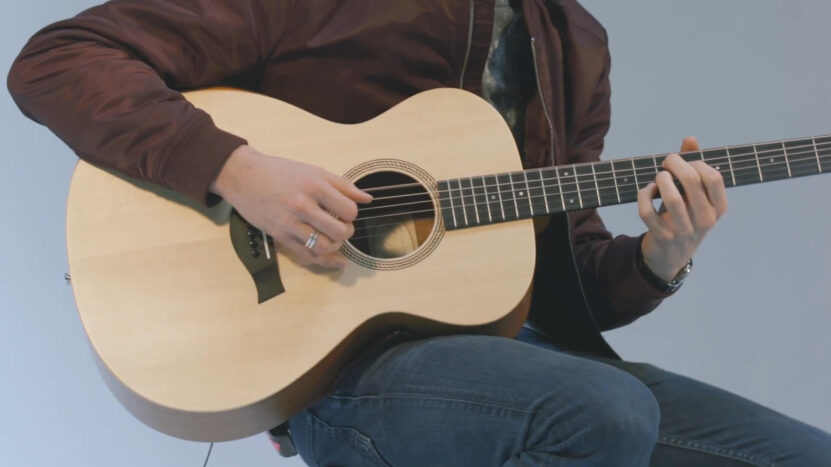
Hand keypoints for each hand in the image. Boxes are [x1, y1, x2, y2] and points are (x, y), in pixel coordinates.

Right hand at [211, 145, 371, 268]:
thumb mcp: (314, 170)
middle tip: (343, 226)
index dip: (352, 214)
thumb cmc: (280, 172)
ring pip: (323, 246)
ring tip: (334, 238)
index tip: (346, 211)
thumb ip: (342, 185)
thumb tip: (367, 199)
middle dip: (346, 231)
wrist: (243, 176)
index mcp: (314, 186)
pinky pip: (306, 255)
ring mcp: (289, 223)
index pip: (348, 210)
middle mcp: (302, 205)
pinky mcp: (279, 235)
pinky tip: (336, 261)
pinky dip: (324, 261)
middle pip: (339, 231)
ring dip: (335, 246)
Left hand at [637, 137, 727, 280]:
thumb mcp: (693, 196)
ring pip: (670, 197)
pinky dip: (643, 196)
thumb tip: (690, 139)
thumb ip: (693, 167)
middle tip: (666, 162)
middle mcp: (705, 221)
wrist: (670, 256)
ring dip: (660, 179)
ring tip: (658, 177)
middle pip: (691, 181)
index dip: (696, 163)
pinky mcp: (662, 238)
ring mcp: (684, 231)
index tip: (685, 162)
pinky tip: (646, 192)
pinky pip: (647, 211)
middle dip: (674, 163)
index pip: (714, 177)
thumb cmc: (684, 217)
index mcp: (718, 208)